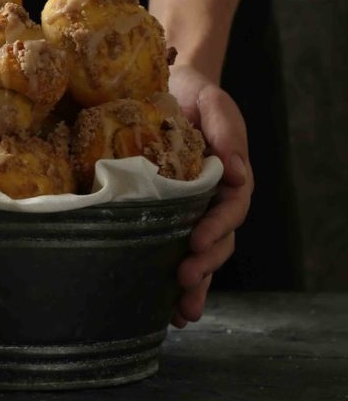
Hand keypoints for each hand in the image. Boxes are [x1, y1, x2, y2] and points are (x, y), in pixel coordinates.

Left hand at [167, 65, 253, 327]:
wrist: (166, 89)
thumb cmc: (193, 95)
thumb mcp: (213, 104)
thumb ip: (227, 133)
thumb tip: (236, 172)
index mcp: (229, 177)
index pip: (231, 209)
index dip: (217, 227)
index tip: (197, 241)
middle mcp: (213, 200)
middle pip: (218, 241)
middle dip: (205, 265)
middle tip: (185, 281)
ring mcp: (191, 212)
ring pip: (200, 256)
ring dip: (194, 285)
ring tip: (180, 312)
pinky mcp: (165, 217)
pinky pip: (171, 251)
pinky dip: (170, 282)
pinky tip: (163, 308)